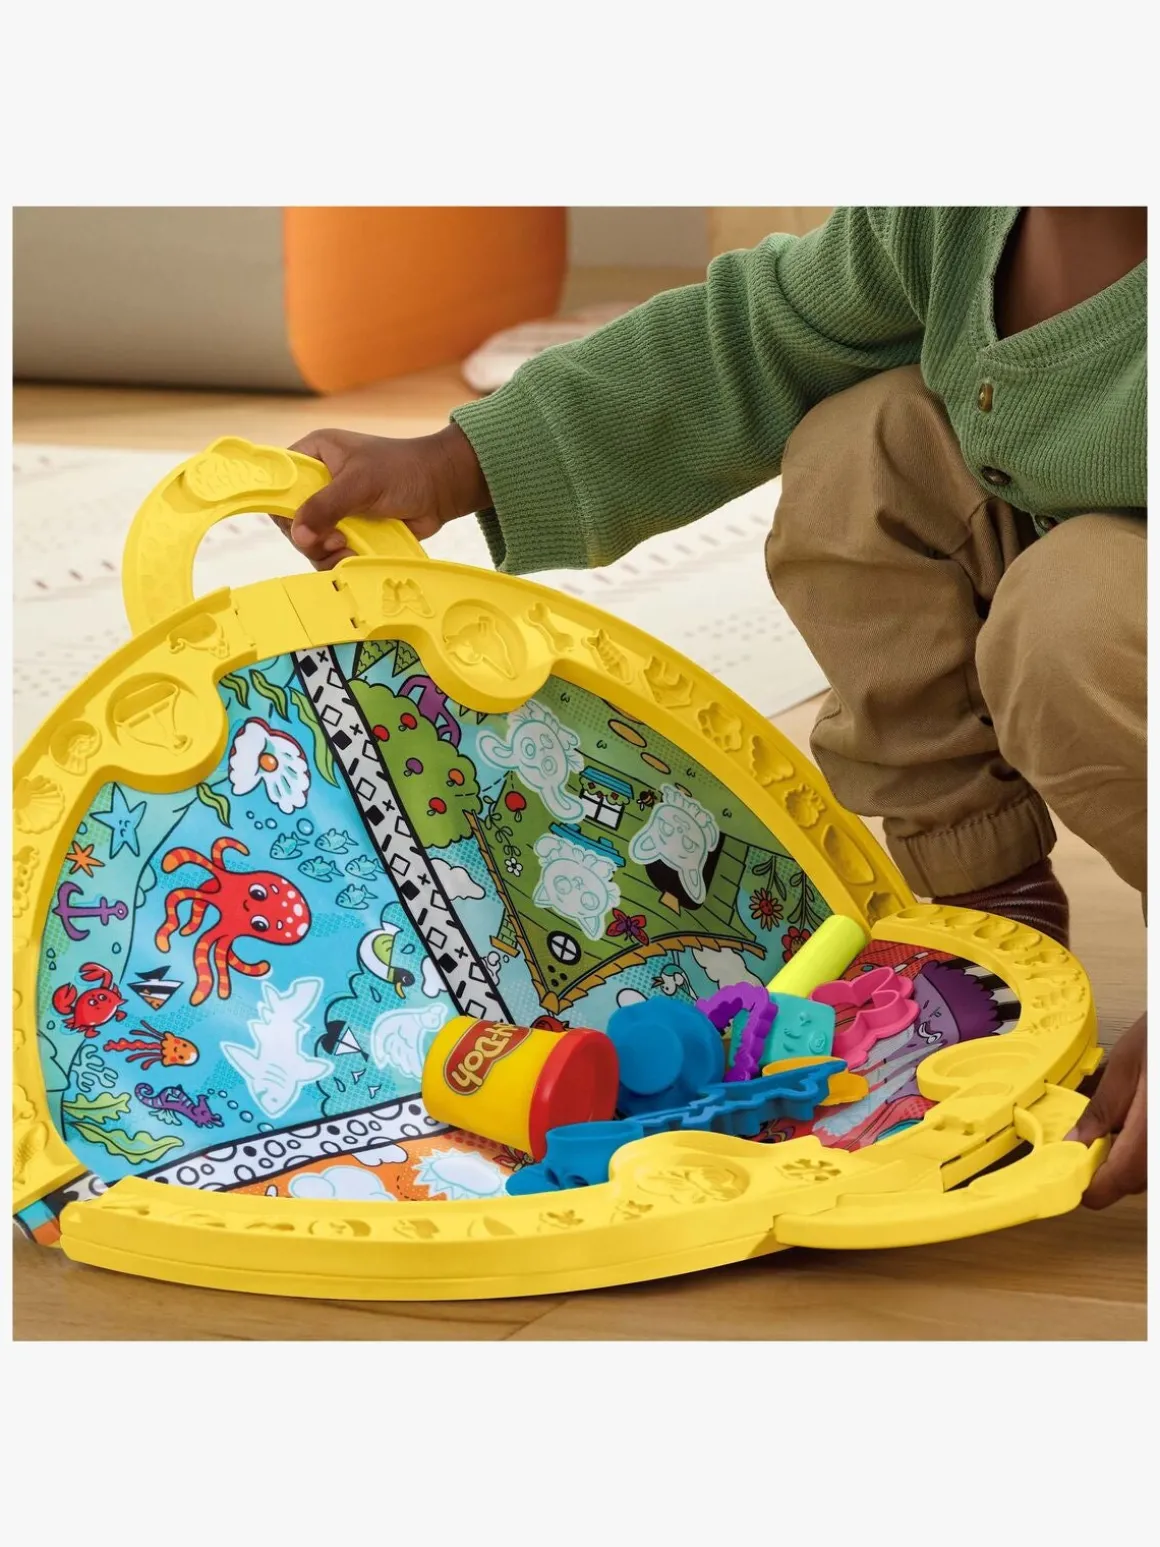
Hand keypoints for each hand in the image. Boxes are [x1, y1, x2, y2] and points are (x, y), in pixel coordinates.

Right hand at [275, 424, 490, 570]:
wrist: (442, 488)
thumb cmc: (405, 471)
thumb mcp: (361, 484)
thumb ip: (327, 507)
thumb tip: (299, 535)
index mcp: (316, 454)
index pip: (281, 481)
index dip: (282, 505)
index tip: (296, 526)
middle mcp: (321, 481)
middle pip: (292, 519)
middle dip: (309, 536)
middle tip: (335, 540)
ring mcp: (336, 508)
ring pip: (311, 540)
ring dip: (325, 552)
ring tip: (348, 549)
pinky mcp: (351, 530)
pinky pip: (332, 551)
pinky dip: (339, 559)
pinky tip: (354, 556)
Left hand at [1070, 1013, 1145, 1208]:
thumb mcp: (1127, 1066)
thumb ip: (1102, 1108)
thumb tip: (1075, 1142)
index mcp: (1150, 1131)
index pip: (1118, 1180)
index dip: (1090, 1185)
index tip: (1068, 1172)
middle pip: (1133, 1181)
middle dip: (1106, 1168)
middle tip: (1086, 1141)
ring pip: (1146, 1173)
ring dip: (1126, 1159)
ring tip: (1116, 1125)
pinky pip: (1152, 1158)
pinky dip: (1141, 1150)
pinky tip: (1137, 1121)